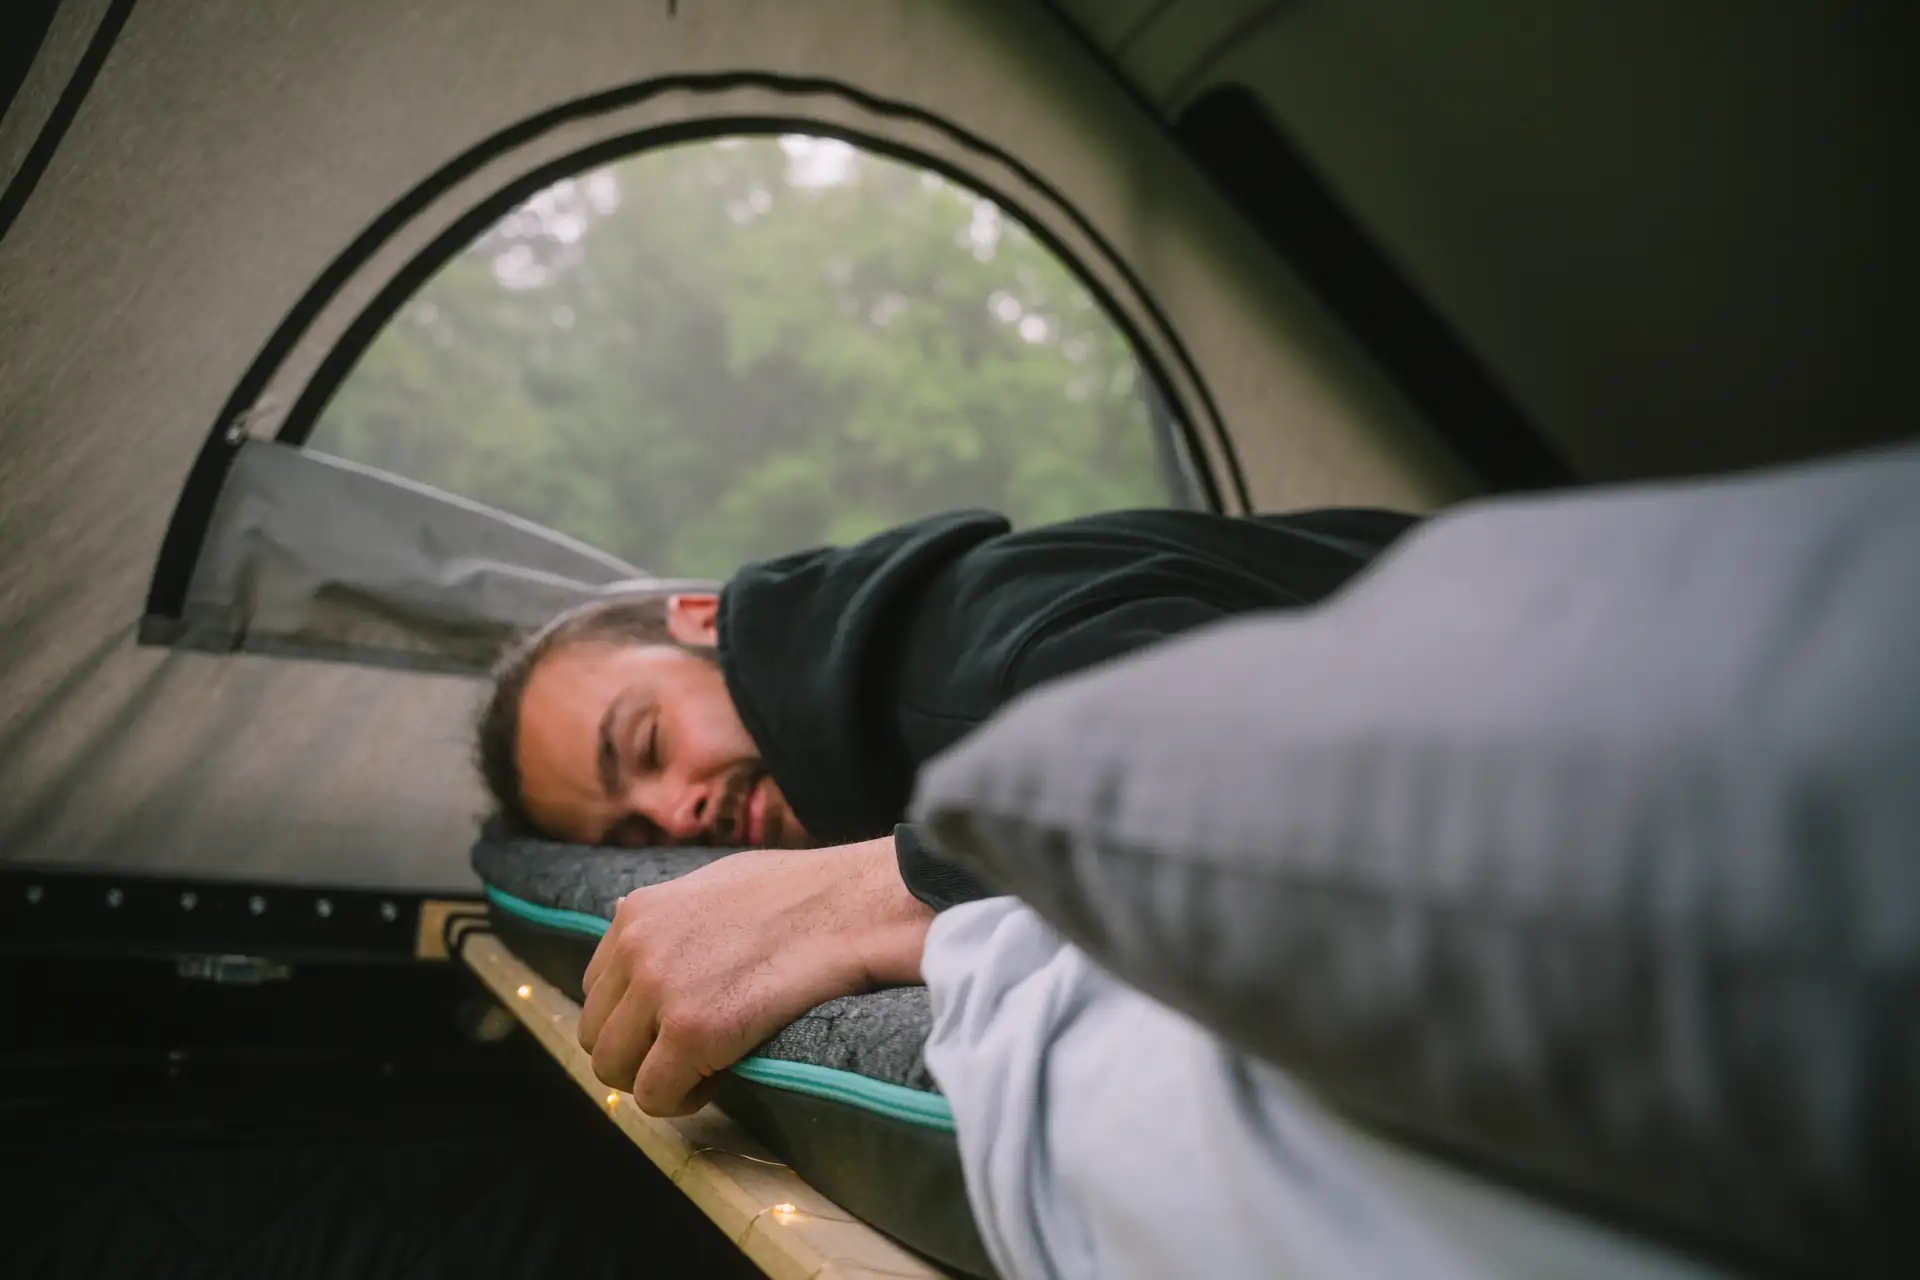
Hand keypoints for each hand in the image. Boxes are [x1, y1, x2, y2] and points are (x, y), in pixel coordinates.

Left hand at [577, 837, 933, 1115]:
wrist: (848, 907)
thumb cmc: (803, 893)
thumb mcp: (716, 883)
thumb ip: (676, 918)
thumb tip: (671, 946)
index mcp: (637, 912)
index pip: (597, 988)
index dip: (635, 1016)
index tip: (677, 1023)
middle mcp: (635, 949)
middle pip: (595, 1032)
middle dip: (637, 1052)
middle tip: (687, 1055)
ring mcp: (659, 990)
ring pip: (614, 1069)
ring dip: (654, 1078)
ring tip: (703, 1069)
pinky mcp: (693, 1032)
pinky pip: (656, 1095)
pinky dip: (682, 1099)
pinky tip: (719, 1078)